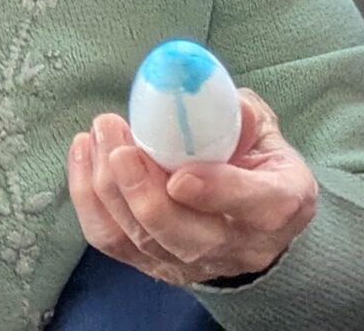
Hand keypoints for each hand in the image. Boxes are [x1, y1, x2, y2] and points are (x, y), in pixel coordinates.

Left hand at [67, 88, 319, 285]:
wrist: (254, 228)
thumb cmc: (263, 170)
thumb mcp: (271, 137)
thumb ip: (244, 119)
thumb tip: (209, 97)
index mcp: (278, 207)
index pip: (252, 205)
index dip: (215, 191)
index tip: (179, 174)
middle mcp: (236, 246)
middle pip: (183, 235)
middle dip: (143, 190)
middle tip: (119, 146)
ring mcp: (191, 263)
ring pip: (141, 238)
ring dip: (110, 188)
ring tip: (99, 137)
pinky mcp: (153, 266)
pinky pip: (112, 240)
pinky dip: (89, 200)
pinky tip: (85, 156)